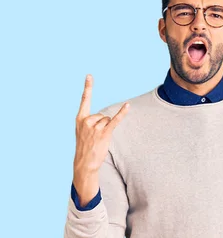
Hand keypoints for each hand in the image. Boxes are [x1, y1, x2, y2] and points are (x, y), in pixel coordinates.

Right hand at [73, 75, 128, 203]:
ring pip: (108, 120)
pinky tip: (128, 106)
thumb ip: (90, 121)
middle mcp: (86, 121)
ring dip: (107, 129)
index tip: (89, 75)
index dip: (88, 87)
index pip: (85, 100)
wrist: (84, 162)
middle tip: (96, 136)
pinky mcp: (104, 133)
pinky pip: (115, 120)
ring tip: (99, 139)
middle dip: (103, 124)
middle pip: (103, 114)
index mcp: (80, 119)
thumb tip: (105, 117)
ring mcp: (95, 127)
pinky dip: (122, 113)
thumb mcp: (83, 132)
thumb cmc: (85, 147)